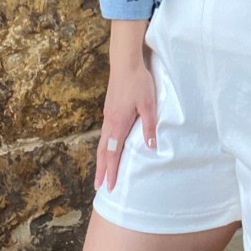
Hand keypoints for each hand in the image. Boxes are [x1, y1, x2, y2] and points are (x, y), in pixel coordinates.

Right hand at [94, 61, 156, 192]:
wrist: (125, 63)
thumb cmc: (139, 83)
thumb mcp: (149, 104)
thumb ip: (149, 126)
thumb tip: (151, 147)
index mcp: (118, 124)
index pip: (113, 153)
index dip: (111, 170)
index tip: (109, 186)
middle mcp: (109, 122)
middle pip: (102, 152)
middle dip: (101, 170)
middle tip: (99, 187)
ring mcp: (107, 116)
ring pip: (101, 143)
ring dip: (100, 160)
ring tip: (100, 172)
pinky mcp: (109, 110)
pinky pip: (104, 134)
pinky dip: (102, 147)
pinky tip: (106, 149)